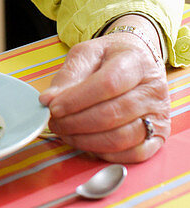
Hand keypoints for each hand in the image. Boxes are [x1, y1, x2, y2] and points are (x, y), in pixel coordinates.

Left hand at [39, 33, 169, 162]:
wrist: (138, 61)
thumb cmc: (111, 58)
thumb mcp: (87, 53)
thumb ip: (68, 75)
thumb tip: (48, 100)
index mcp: (136, 62)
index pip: (108, 84)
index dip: (77, 99)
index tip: (53, 107)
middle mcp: (153, 90)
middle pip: (113, 114)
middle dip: (76, 123)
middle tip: (55, 122)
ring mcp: (159, 115)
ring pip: (122, 137)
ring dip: (87, 141)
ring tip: (66, 132)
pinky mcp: (160, 135)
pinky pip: (133, 154)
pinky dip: (106, 153)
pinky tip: (87, 143)